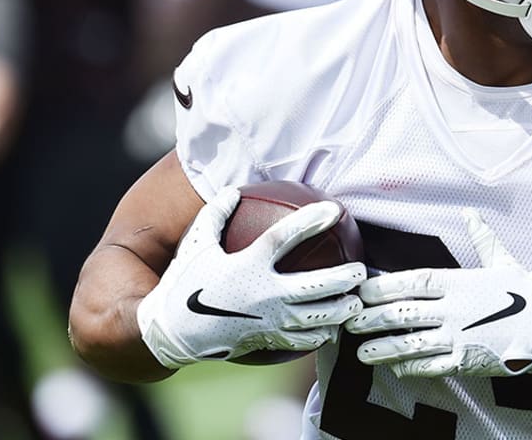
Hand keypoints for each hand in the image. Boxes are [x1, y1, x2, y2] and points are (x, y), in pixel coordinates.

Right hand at [136, 188, 365, 368]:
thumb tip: (232, 190)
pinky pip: (304, 341)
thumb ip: (216, 215)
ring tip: (355, 301)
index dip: (311, 221)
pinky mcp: (269, 340)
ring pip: (317, 319)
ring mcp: (269, 321)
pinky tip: (333, 327)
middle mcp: (264, 294)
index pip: (285, 238)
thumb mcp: (197, 244)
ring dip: (342, 309)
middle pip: (316, 286)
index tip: (334, 210)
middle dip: (344, 278)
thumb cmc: (185, 283)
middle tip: (359, 270)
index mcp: (248, 266)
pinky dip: (323, 334)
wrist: (172, 332)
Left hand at [345, 209, 531, 379]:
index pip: (413, 281)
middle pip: (404, 312)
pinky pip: (430, 366)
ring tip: (362, 351)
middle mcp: (454, 309)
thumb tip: (470, 212)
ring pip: (411, 343)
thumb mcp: (503, 260)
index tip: (363, 290)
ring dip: (384, 348)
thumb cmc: (527, 294)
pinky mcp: (466, 361)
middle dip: (373, 317)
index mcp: (460, 282)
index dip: (384, 286)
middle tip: (351, 321)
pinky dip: (410, 368)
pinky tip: (394, 368)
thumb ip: (481, 237)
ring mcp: (459, 337)